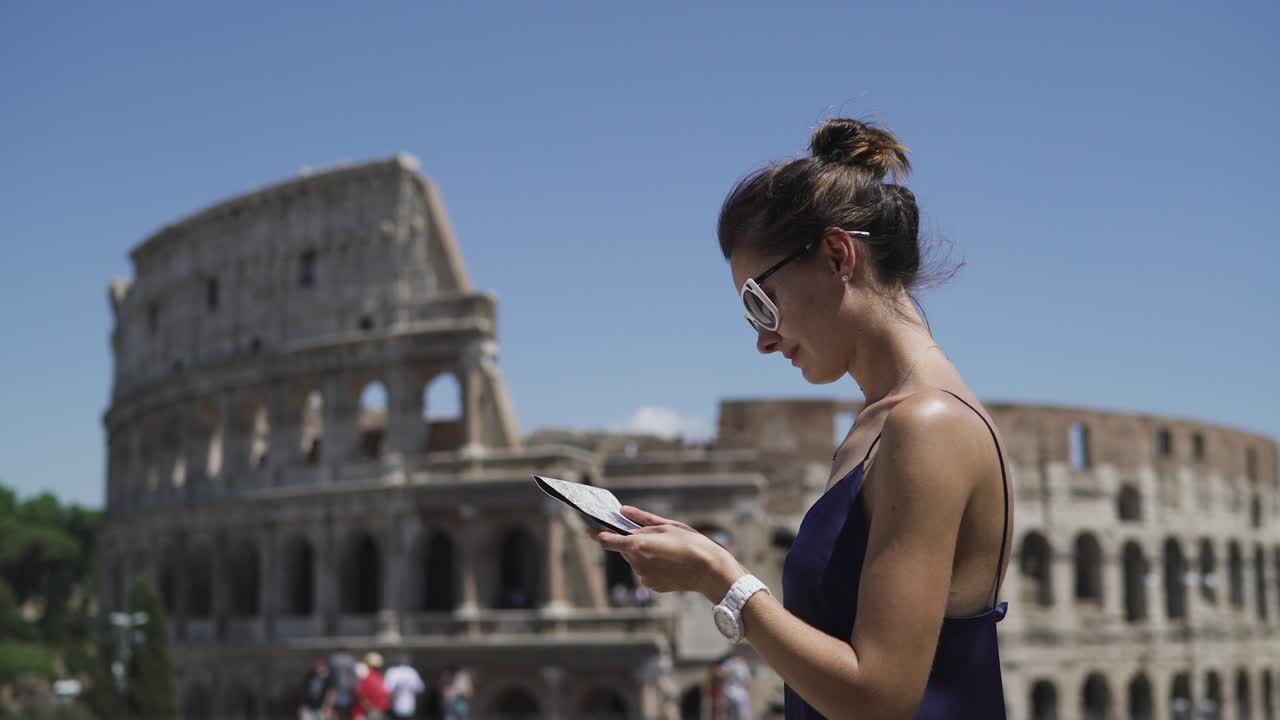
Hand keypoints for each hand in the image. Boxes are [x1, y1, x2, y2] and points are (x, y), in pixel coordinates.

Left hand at [590, 507, 745, 601]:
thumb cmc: (691, 543)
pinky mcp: (651, 585)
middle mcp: (636, 563)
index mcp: (638, 546)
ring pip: (636, 560)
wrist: (709, 571)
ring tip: (667, 550)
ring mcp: (643, 577)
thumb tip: (623, 511)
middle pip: (625, 549)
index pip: (608, 540)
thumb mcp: (667, 525)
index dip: (596, 533)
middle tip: (654, 536)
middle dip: (633, 541)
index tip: (588, 528)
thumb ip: (641, 519)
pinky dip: (652, 565)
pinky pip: (645, 571)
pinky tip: (669, 562)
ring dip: (644, 553)